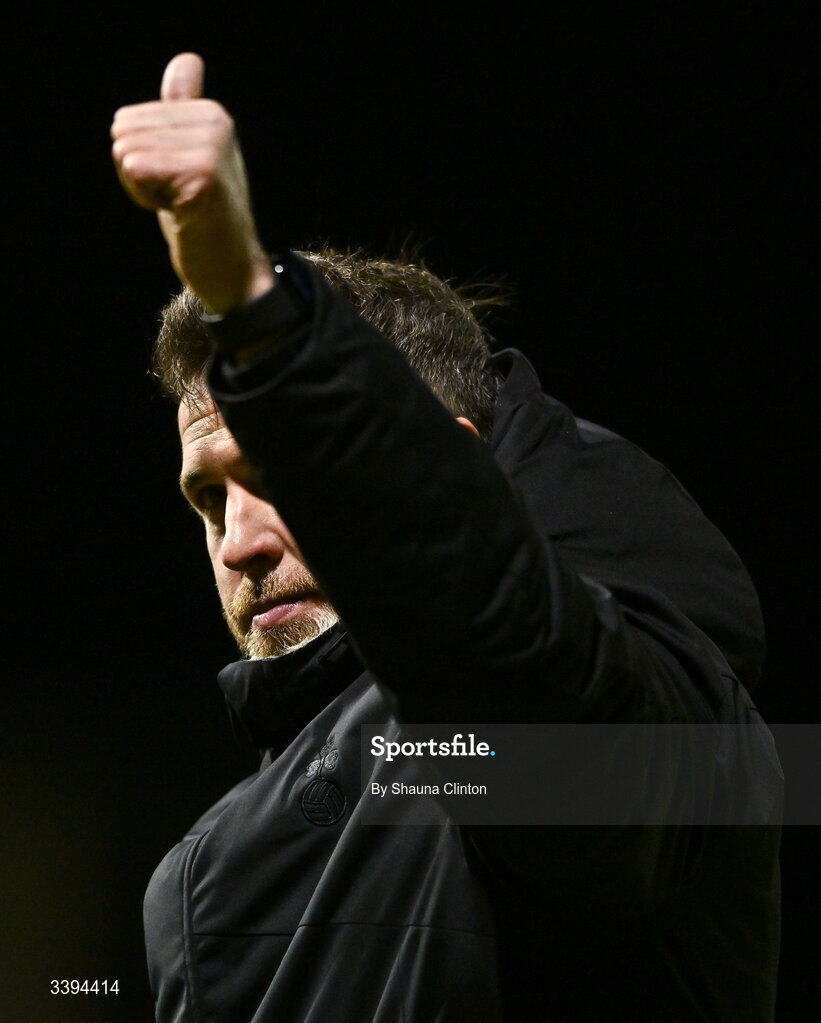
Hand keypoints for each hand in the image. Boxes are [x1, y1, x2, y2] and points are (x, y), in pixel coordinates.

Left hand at [111, 53, 273, 312]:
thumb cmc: (206, 219)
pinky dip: (148, 201)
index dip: (140, 159)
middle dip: (137, 174)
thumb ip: (185, 109)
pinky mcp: (201, 177)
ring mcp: (210, 149)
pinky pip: (135, 170)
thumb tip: (187, 61)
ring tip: (180, 206)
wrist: (234, 270)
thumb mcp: (193, 155)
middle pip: (122, 132)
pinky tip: (180, 215)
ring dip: (143, 190)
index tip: (176, 184)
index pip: (127, 119)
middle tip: (176, 199)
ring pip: (126, 152)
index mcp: (210, 113)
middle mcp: (215, 122)